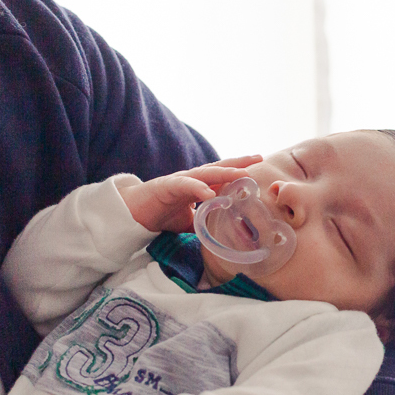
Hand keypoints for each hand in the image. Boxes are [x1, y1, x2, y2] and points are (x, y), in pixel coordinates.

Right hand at [120, 156, 261, 232]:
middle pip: (218, 168)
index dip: (240, 170)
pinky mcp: (166, 186)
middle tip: (258, 157)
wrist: (134, 213)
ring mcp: (180, 180)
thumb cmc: (162, 214)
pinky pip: (183, 185)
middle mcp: (192, 179)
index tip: (259, 166)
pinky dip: (196, 187)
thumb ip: (206, 224)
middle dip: (239, 163)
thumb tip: (225, 236)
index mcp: (199, 185)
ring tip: (241, 174)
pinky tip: (207, 192)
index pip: (222, 175)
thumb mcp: (191, 222)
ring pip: (205, 173)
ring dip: (223, 173)